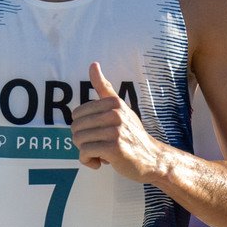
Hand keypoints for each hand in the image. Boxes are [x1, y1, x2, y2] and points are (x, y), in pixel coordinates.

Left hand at [70, 62, 162, 181]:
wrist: (151, 158)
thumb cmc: (131, 133)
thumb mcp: (120, 107)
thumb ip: (104, 87)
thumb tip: (93, 64)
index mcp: (113, 102)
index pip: (77, 114)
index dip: (82, 127)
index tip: (96, 133)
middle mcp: (115, 113)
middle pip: (75, 127)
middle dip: (82, 140)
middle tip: (97, 145)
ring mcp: (115, 131)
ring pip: (78, 140)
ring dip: (85, 152)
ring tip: (99, 154)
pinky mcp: (114, 148)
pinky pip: (85, 153)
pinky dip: (88, 161)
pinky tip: (99, 163)